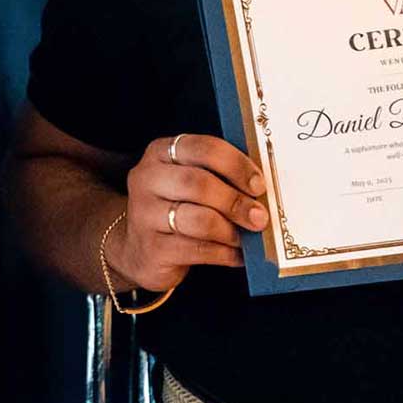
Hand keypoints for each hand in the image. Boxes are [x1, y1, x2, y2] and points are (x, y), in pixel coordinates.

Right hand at [110, 133, 267, 292]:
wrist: (140, 249)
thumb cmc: (177, 208)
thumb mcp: (190, 182)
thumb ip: (220, 177)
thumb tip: (262, 190)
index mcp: (162, 153)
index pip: (202, 148)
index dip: (236, 165)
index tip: (259, 185)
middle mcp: (147, 179)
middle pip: (198, 183)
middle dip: (235, 201)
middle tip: (259, 216)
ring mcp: (144, 214)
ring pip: (198, 219)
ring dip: (231, 230)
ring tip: (245, 237)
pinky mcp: (152, 248)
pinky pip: (198, 250)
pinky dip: (225, 253)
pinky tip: (236, 254)